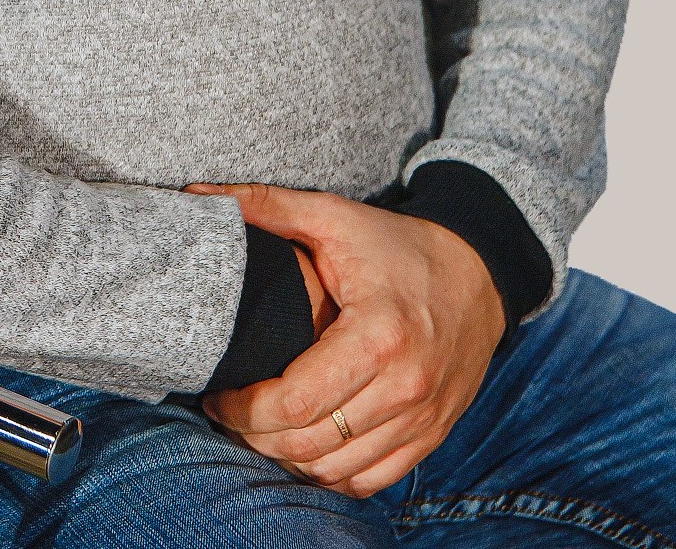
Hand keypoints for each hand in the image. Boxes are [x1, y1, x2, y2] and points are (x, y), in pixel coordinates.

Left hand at [185, 182, 505, 497]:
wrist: (478, 273)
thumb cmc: (397, 245)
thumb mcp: (333, 216)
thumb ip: (265, 206)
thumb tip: (197, 195)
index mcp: (378, 335)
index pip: (296, 400)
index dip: (243, 408)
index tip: (217, 395)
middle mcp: (405, 386)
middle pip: (311, 443)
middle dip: (256, 437)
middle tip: (228, 414)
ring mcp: (422, 418)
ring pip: (337, 469)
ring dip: (289, 459)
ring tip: (259, 430)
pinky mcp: (431, 435)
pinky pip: (371, 480)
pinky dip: (331, 473)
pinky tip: (305, 446)